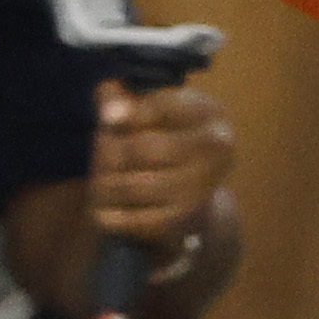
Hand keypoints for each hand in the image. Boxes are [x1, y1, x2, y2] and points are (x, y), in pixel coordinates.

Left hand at [81, 77, 242, 318]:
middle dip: (110, 151)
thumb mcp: (147, 112)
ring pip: (131, 186)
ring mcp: (202, 186)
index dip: (126, 113)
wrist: (191, 194)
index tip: (106, 118)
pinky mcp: (183, 220)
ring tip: (100, 179)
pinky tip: (107, 205)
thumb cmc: (162, 140)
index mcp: (211, 113)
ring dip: (104, 183)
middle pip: (142, 148)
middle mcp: (217, 149)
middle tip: (101, 153)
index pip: (161, 106)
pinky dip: (108, 213)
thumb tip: (108, 106)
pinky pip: (129, 219)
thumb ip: (121, 99)